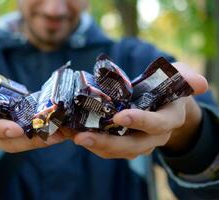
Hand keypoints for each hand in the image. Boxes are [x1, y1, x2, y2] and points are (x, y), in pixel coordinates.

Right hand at [0, 66, 64, 151]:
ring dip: (43, 140)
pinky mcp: (13, 128)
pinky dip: (44, 134)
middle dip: (32, 140)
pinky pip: (28, 135)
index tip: (17, 128)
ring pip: (22, 142)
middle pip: (10, 141)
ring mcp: (1, 132)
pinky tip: (61, 128)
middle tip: (54, 135)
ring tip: (64, 133)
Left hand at [73, 62, 207, 158]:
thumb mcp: (179, 77)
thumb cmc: (168, 88)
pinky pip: (108, 149)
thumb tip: (201, 83)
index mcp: (168, 120)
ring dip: (95, 146)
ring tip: (74, 138)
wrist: (161, 105)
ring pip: (117, 151)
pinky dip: (92, 143)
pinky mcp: (124, 143)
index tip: (120, 117)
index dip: (140, 121)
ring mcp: (138, 142)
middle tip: (83, 137)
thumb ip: (186, 78)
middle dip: (108, 143)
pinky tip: (74, 135)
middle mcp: (153, 137)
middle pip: (132, 145)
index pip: (157, 124)